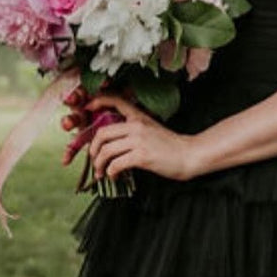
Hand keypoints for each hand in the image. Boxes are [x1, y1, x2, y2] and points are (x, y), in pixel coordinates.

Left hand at [83, 93, 199, 182]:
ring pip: (106, 151)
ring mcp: (139, 141)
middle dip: (93, 149)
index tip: (87, 108)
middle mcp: (136, 126)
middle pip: (102, 133)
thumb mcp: (151, 129)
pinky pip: (116, 164)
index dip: (96, 102)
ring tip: (101, 172)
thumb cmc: (170, 146)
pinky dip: (111, 172)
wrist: (189, 155)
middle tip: (94, 159)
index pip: (114, 100)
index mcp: (138, 117)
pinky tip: (114, 176)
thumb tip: (112, 140)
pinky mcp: (142, 156)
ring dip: (99, 165)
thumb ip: (133, 129)